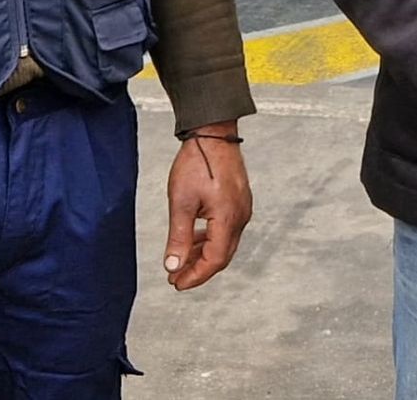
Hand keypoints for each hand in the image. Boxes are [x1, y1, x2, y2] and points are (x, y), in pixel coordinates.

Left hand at [164, 125, 252, 290]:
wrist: (212, 133)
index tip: (177, 283)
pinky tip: (196, 237)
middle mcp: (240, 216)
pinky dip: (211, 239)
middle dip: (199, 269)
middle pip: (222, 255)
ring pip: (225, 243)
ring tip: (182, 259)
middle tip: (177, 278)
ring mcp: (242, 207)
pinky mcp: (239, 199)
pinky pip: (227, 228)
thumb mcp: (181, 202)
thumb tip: (173, 266)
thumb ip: (179, 237)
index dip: (196, 277)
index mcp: (228, 218)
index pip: (215, 261)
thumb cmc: (197, 162)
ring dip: (204, 255)